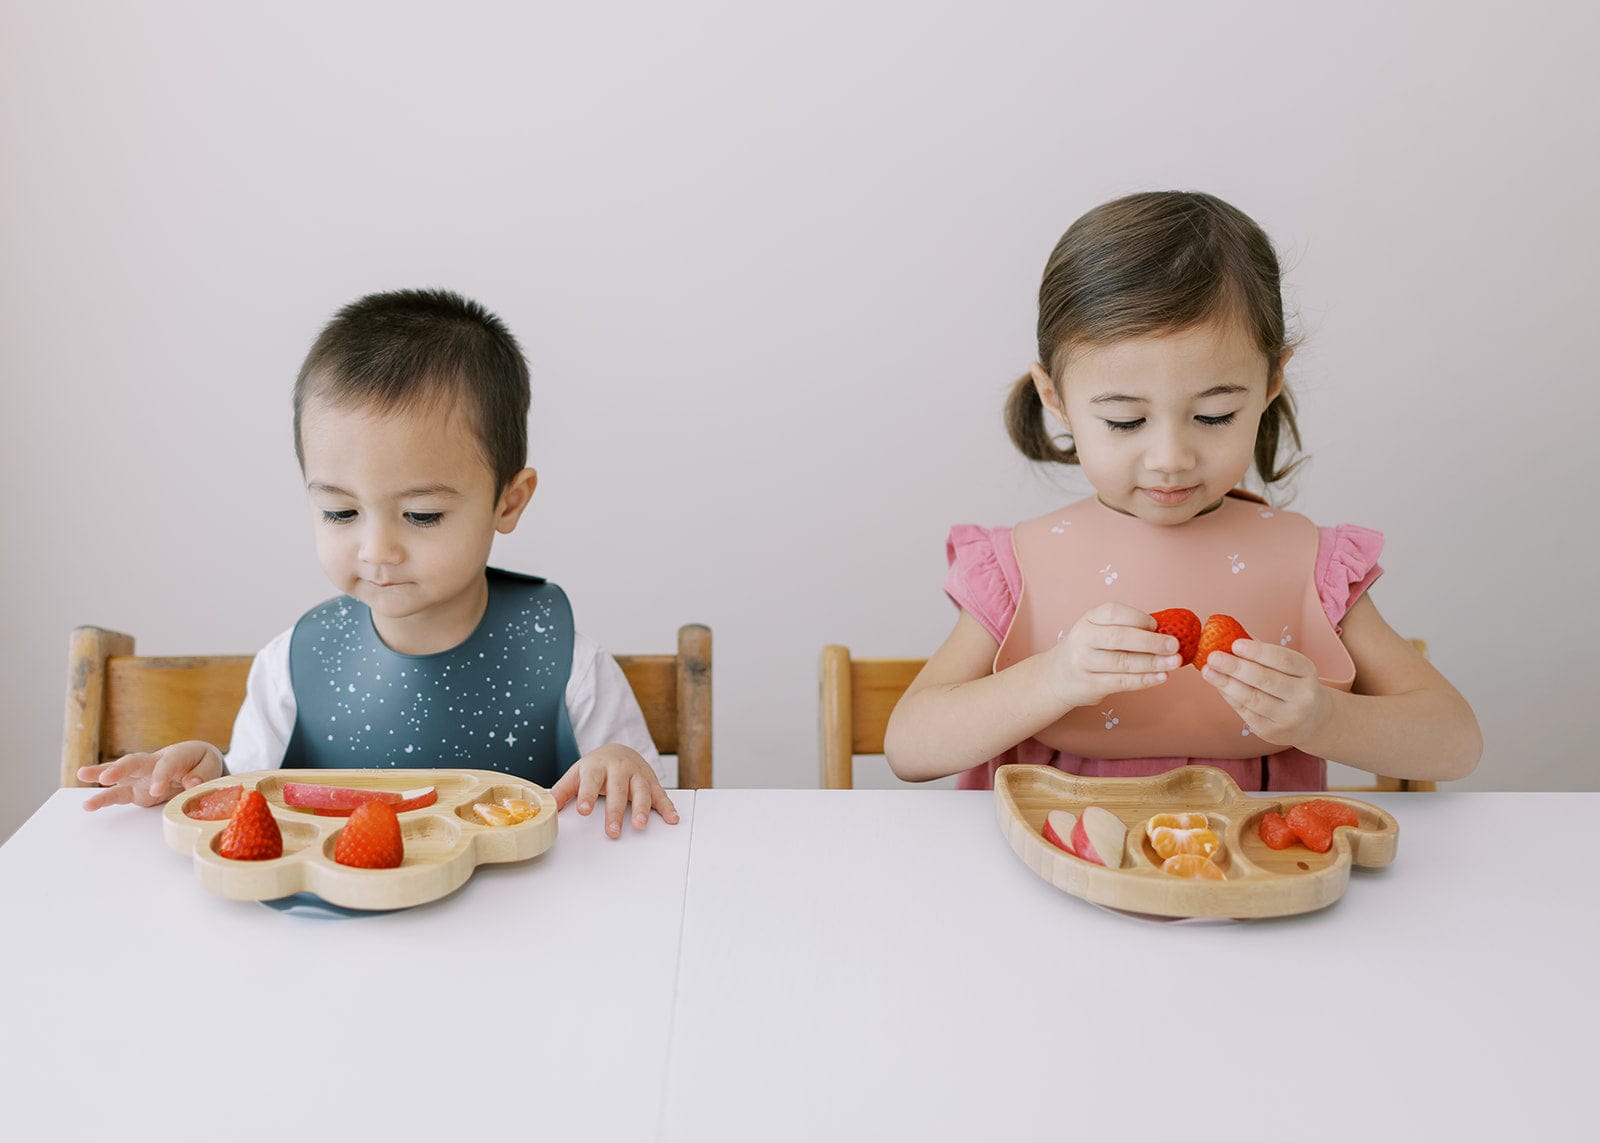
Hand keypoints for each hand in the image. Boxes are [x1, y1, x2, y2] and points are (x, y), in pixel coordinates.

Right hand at [76, 741, 223, 810]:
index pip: (166, 765)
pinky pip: (118, 794)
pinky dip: (104, 799)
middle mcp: (153, 763)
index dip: (161, 776)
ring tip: (81, 775)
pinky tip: (88, 805)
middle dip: (120, 768)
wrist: (195, 761)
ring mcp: (141, 776)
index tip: (156, 790)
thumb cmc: (203, 763)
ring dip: (101, 775)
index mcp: (175, 756)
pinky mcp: (135, 790)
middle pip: (134, 762)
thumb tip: (191, 783)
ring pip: (120, 774)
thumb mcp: (211, 765)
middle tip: (105, 778)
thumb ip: (203, 773)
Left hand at [550, 744, 679, 837]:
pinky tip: (671, 818)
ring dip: (642, 808)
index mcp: (597, 766)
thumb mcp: (576, 774)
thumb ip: (562, 790)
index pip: (591, 780)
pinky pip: (661, 794)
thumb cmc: (596, 767)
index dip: (586, 795)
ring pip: (641, 790)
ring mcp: (637, 774)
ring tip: (640, 825)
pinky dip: (667, 807)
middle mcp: (619, 768)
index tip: (582, 810)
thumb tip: (548, 806)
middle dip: (615, 810)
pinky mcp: (651, 782)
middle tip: (612, 830)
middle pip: (617, 789)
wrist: (619, 750)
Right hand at [1044, 603, 1182, 709]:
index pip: (1115, 613)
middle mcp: (1084, 638)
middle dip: (1151, 642)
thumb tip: (1167, 633)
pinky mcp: (1090, 684)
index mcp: (1090, 618)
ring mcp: (1084, 662)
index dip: (1139, 618)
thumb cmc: (1090, 649)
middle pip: (1120, 638)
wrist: (1058, 677)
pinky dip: (1144, 680)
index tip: (1159, 626)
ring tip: (1174, 663)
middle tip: (1174, 645)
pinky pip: (1121, 682)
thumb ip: (1127, 629)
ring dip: (1152, 663)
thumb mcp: (1100, 631)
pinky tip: (1161, 677)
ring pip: (1123, 662)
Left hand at [1200, 640, 1332, 746]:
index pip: (1283, 660)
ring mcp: (1288, 717)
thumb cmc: (1291, 683)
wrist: (1311, 720)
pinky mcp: (1271, 731)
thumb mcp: (1287, 666)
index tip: (1235, 644)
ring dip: (1226, 683)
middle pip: (1266, 680)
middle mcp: (1302, 696)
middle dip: (1236, 667)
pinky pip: (1245, 711)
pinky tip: (1218, 684)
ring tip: (1207, 670)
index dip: (1258, 652)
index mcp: (1307, 672)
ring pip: (1253, 698)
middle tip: (1213, 657)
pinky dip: (1229, 696)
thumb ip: (1261, 651)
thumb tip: (1228, 633)